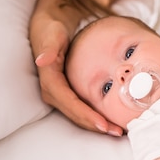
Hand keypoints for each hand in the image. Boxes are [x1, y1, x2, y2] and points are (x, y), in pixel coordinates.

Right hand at [32, 19, 122, 135]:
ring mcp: (59, 94)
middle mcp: (53, 91)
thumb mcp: (51, 35)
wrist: (48, 27)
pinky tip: (111, 120)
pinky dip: (95, 116)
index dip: (86, 115)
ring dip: (97, 124)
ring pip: (79, 115)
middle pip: (75, 114)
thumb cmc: (52, 29)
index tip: (103, 124)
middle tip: (117, 132)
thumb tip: (42, 60)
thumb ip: (49, 47)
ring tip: (118, 130)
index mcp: (50, 80)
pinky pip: (81, 108)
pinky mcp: (67, 92)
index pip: (70, 103)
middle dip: (95, 125)